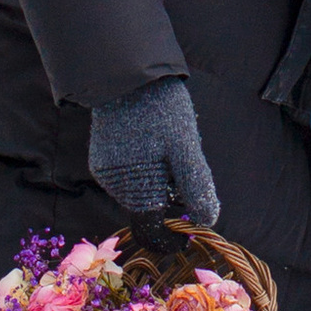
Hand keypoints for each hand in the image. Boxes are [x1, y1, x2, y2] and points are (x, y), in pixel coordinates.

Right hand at [85, 77, 220, 234]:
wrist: (128, 72)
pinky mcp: (102, 154)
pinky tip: (153, 138)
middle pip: (148, 206)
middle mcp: (114, 184)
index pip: (150, 230)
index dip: (169, 238)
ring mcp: (105, 169)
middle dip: (169, 194)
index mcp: (135, 188)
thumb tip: (208, 220)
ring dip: (159, 178)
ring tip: (169, 142)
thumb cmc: (162, 110)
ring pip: (139, 188)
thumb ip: (197, 187)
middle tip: (184, 160)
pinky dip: (145, 166)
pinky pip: (129, 173)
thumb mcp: (186, 149)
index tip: (188, 233)